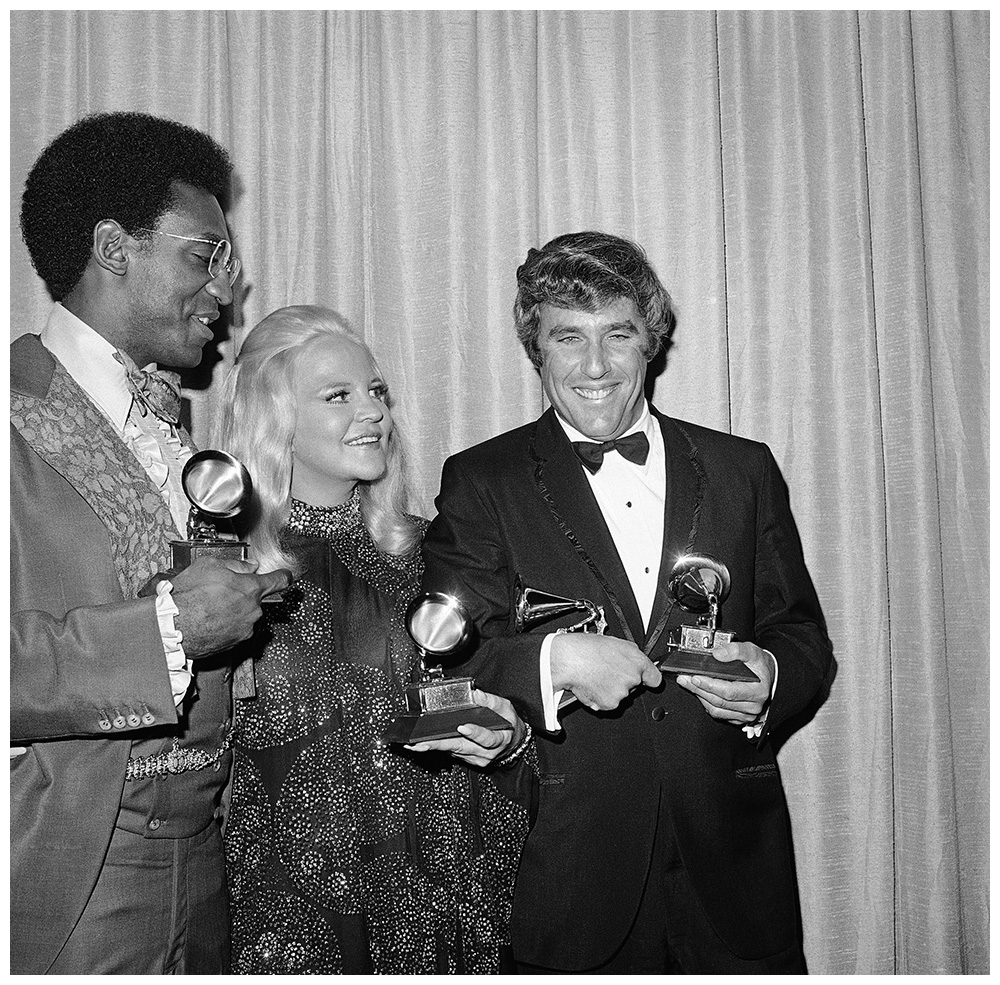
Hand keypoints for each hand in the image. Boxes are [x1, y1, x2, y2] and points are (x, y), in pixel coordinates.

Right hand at [168, 557, 291, 657]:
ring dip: (231, 611)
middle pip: (255, 599)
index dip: (283, 576)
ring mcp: (244, 629)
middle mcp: (252, 611)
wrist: (170, 627)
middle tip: (219, 592)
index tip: (287, 576)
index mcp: (251, 589)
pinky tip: (207, 620)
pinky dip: (224, 625)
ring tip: (208, 608)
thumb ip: (236, 564)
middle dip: (242, 595)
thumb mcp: (209, 566)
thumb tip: (249, 566)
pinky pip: (233, 630)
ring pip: (244, 615)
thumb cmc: (187, 597)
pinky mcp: (233, 644)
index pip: (278, 580)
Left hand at [404, 689, 518, 767]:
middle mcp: (486, 752)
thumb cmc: (508, 723)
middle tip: (422, 743)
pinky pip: (452, 752)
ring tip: (417, 743)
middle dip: (439, 745)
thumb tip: (475, 693)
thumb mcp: (505, 708)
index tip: (463, 727)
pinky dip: (439, 747)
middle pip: (461, 747)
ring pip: (453, 751)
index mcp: (499, 739)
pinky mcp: (468, 759)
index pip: (486, 738)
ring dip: (434, 747)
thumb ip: (491, 701)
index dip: (474, 733)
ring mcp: (476, 758)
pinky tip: (425, 744)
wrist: (512, 740)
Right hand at [550, 633, 661, 710]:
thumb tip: (631, 660)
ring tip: (596, 676)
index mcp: (636, 661)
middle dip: (623, 680)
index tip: (646, 679)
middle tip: (607, 671)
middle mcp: (632, 678)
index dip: (649, 678)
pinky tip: (592, 685)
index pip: (655, 678)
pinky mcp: (609, 703)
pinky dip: (600, 697)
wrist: (568, 660)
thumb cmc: (585, 648)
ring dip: (611, 689)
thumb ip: (629, 655)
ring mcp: (622, 692)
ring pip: (620, 694)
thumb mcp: (614, 642)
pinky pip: (608, 703)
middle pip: (634, 685)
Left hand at [676, 641, 774, 724]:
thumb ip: (735, 650)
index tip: (695, 676)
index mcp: (757, 691)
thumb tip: (717, 654)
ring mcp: (745, 714)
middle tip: (684, 678)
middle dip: (698, 689)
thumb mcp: (751, 651)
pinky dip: (706, 702)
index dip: (709, 685)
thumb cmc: (759, 665)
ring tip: (688, 683)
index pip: (729, 691)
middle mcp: (752, 706)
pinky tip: (698, 692)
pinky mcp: (739, 718)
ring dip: (699, 696)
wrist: (768, 676)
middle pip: (719, 701)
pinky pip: (718, 713)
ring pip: (716, 709)